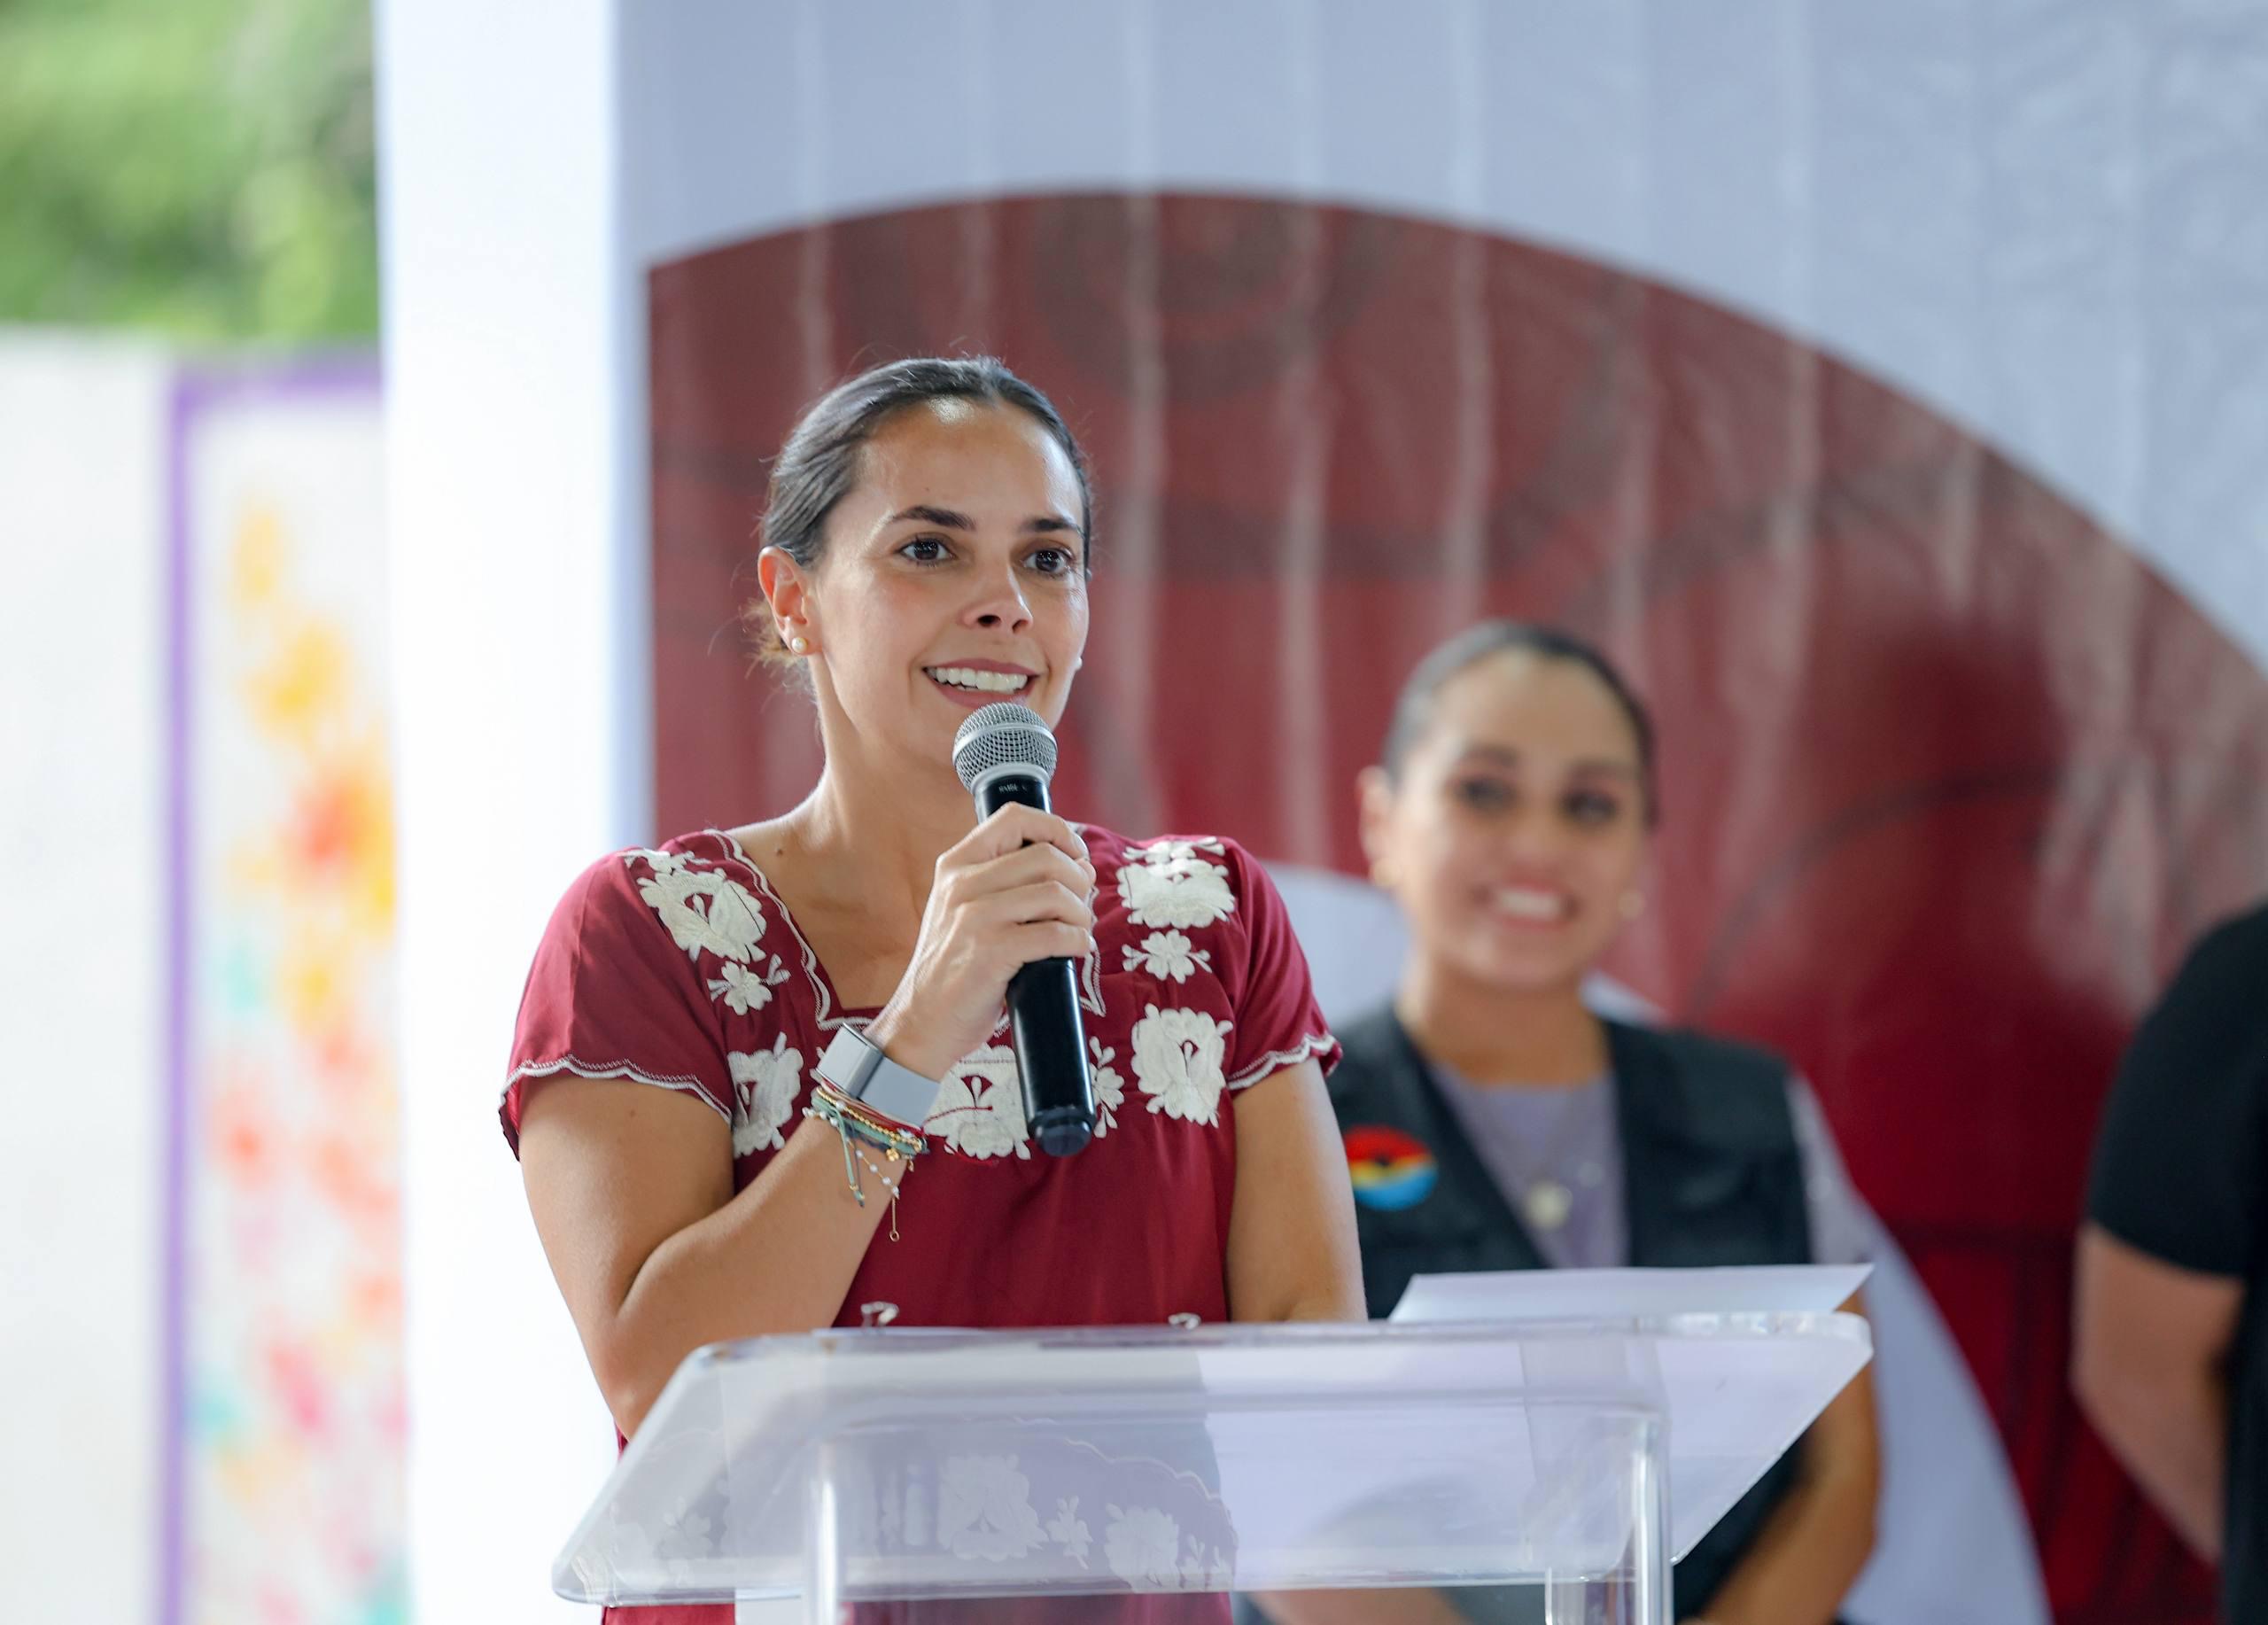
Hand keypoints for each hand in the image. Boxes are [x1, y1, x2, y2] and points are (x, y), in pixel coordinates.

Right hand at [864, 804, 1094, 1080]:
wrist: (923, 1021)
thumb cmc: (954, 967)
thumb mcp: (962, 908)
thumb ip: (1003, 881)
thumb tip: (1075, 865)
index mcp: (955, 865)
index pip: (1013, 817)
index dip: (1056, 830)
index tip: (1074, 855)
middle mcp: (962, 884)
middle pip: (1045, 856)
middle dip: (1078, 879)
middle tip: (1082, 903)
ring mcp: (975, 918)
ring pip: (1054, 893)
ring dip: (1080, 913)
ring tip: (1078, 929)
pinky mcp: (991, 953)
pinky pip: (1054, 933)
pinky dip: (1077, 941)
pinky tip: (1075, 949)